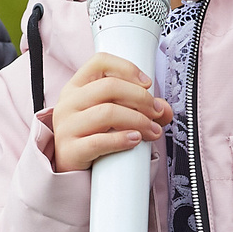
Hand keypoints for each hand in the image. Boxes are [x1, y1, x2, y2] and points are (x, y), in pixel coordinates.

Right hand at [52, 52, 169, 173]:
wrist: (68, 168)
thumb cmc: (92, 135)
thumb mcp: (112, 115)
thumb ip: (140, 108)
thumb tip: (166, 110)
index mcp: (77, 87)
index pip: (100, 62)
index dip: (127, 68)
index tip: (147, 83)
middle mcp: (69, 103)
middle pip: (109, 87)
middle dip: (140, 98)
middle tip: (156, 111)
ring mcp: (66, 126)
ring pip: (107, 113)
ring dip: (138, 120)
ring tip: (152, 130)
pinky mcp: (70, 150)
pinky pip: (99, 142)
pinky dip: (122, 139)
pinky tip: (135, 140)